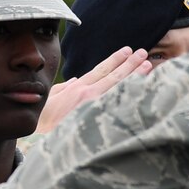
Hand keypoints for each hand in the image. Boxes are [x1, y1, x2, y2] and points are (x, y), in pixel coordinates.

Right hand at [34, 47, 151, 134]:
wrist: (40, 137)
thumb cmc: (44, 120)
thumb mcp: (51, 98)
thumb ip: (64, 88)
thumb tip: (75, 80)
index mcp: (77, 89)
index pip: (101, 70)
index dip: (115, 59)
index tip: (128, 51)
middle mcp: (88, 94)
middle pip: (114, 76)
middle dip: (130, 64)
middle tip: (144, 54)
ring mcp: (94, 107)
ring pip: (119, 88)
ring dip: (135, 76)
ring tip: (148, 66)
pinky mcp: (97, 119)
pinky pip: (118, 105)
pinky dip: (130, 96)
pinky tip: (142, 89)